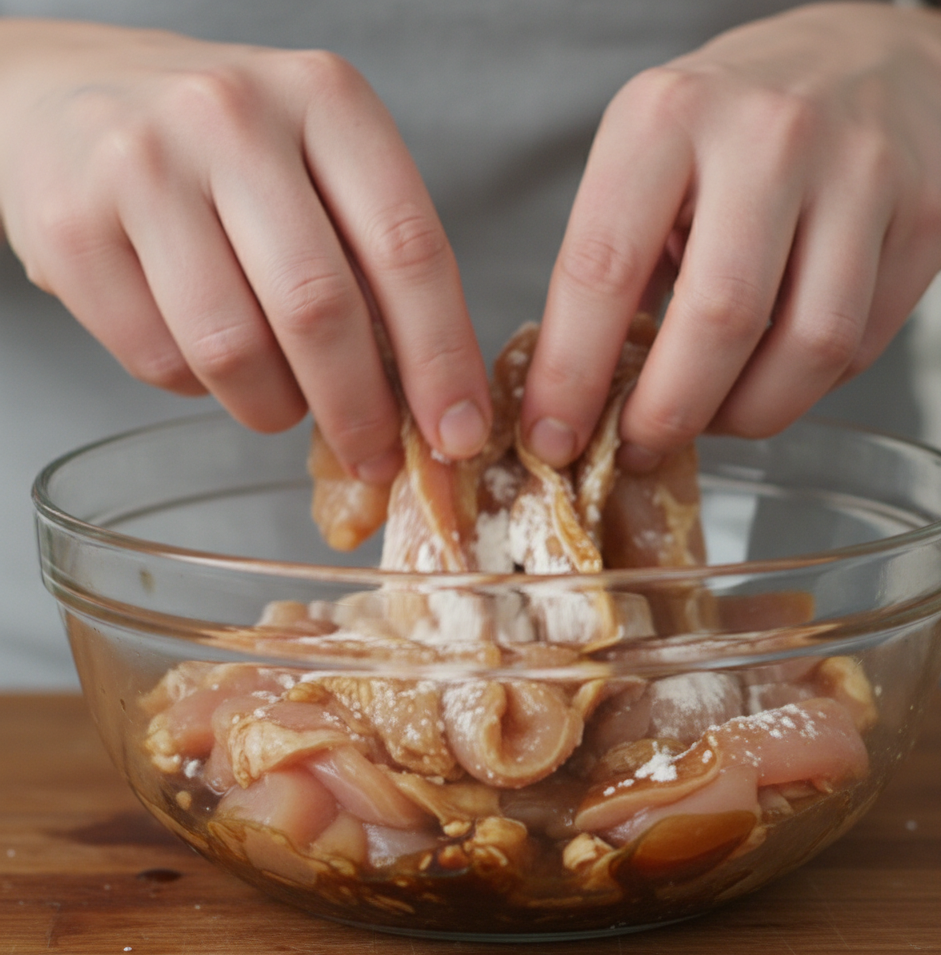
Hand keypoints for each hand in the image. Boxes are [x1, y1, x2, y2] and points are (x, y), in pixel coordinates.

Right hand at [0, 20, 491, 479]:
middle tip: (373, 456)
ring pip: (234, 350)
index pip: (408, 250)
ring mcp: (142, 167)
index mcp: (326, 101)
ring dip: (273, 406)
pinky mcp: (70, 229)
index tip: (458, 432)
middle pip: (319, 309)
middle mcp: (233, 119)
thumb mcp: (320, 166)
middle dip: (358, 410)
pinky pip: (159, 360)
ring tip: (282, 400)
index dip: (442, 358)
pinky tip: (206, 359)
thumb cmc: (224, 150)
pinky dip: (198, 389)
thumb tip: (431, 401)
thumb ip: (376, 263)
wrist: (69, 99)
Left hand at [521, 2, 940, 468]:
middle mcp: (771, 135)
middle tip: (641, 445)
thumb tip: (578, 405)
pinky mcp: (927, 219)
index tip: (555, 438)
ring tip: (712, 415)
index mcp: (668, 118)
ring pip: (809, 349)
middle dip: (668, 413)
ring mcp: (864, 173)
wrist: (862, 64)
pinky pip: (862, 348)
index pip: (602, 270)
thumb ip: (611, 272)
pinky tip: (773, 370)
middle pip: (718, 320)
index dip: (573, 374)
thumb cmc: (728, 132)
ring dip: (747, 415)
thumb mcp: (642, 166)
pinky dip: (806, 387)